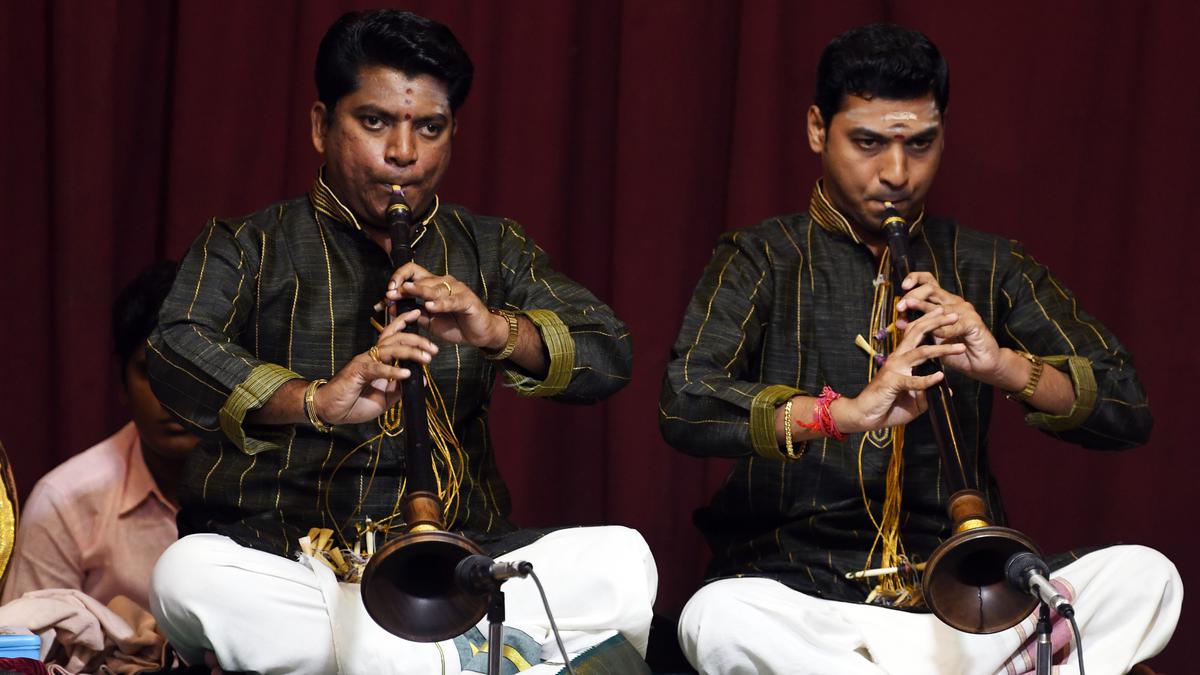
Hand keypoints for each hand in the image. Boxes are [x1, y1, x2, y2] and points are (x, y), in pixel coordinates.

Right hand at [312, 308, 439, 424]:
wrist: (332, 411)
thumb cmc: (355, 402)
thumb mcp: (385, 397)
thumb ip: (401, 387)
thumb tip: (421, 379)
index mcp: (377, 358)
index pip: (392, 335)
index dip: (403, 322)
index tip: (418, 314)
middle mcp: (371, 355)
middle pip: (395, 338)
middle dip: (416, 340)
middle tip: (434, 349)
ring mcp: (363, 362)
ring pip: (390, 349)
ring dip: (410, 352)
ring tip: (426, 359)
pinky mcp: (357, 372)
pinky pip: (378, 368)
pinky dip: (393, 371)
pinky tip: (406, 374)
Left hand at [384, 262, 507, 349]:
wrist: (479, 335)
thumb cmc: (455, 325)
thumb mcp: (429, 321)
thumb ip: (414, 313)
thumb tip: (392, 308)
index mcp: (433, 285)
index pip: (414, 271)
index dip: (399, 277)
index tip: (389, 291)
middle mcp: (445, 283)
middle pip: (422, 278)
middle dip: (404, 286)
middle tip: (391, 294)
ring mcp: (457, 290)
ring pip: (435, 288)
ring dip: (419, 290)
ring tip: (406, 291)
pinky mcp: (468, 300)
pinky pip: (452, 301)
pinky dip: (441, 304)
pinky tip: (431, 306)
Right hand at [840, 308, 966, 431]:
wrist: (864, 416)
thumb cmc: (887, 405)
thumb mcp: (914, 399)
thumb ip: (928, 392)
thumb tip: (947, 389)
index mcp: (901, 358)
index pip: (916, 333)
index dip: (930, 321)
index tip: (946, 313)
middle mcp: (897, 358)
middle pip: (917, 333)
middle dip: (936, 322)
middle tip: (954, 315)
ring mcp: (894, 369)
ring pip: (920, 352)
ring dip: (942, 349)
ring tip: (960, 347)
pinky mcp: (892, 382)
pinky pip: (913, 380)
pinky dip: (927, 379)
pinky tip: (940, 377)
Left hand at [895, 271, 1001, 382]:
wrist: (979, 364)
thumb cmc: (955, 350)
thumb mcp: (933, 339)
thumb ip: (919, 329)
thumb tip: (899, 322)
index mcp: (943, 302)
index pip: (928, 282)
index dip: (914, 279)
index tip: (902, 287)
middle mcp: (954, 302)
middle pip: (931, 288)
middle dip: (913, 296)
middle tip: (900, 307)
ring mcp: (965, 311)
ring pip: (940, 307)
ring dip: (922, 311)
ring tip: (909, 313)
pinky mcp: (974, 322)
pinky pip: (955, 325)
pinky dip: (943, 330)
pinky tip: (935, 334)